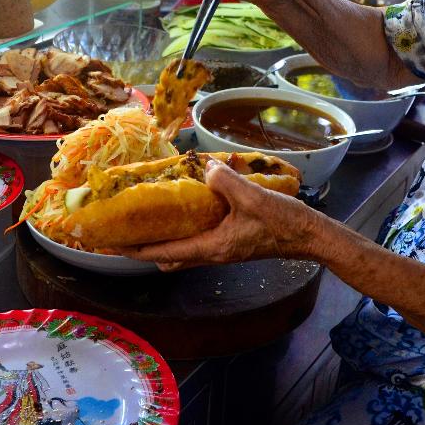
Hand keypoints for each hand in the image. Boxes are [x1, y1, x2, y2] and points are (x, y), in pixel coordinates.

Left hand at [114, 159, 318, 269]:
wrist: (309, 236)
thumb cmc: (282, 222)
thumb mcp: (253, 198)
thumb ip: (226, 182)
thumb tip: (205, 168)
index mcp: (213, 247)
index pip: (166, 253)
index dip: (138, 250)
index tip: (115, 244)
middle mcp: (214, 253)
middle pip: (169, 256)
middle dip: (147, 246)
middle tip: (128, 229)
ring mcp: (223, 249)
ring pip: (184, 249)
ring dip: (165, 238)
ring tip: (149, 218)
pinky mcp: (232, 241)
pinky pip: (199, 238)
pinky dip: (186, 228)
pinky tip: (186, 207)